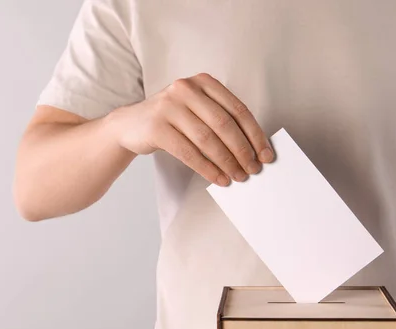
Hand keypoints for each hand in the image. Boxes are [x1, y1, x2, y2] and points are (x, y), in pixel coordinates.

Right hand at [111, 73, 273, 185]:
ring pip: (207, 139)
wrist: (129, 125)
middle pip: (224, 124)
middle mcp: (186, 89)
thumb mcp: (195, 110)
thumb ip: (219, 120)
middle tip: (252, 169)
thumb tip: (252, 150)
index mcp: (203, 82)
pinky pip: (188, 152)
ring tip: (236, 177)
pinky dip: (206, 168)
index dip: (255, 135)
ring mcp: (169, 106)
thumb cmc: (171, 120)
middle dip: (242, 151)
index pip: (237, 110)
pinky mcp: (157, 127)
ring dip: (226, 162)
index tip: (265, 154)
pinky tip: (217, 178)